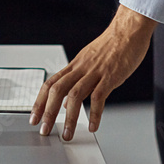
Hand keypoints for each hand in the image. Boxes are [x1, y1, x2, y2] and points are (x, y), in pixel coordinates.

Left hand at [29, 5, 156, 140]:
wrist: (129, 29)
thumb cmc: (113, 44)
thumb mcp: (90, 61)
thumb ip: (78, 80)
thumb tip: (67, 101)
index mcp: (75, 65)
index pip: (50, 84)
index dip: (40, 102)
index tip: (34, 118)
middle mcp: (81, 68)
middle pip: (57, 90)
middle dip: (48, 112)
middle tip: (44, 130)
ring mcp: (95, 71)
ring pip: (75, 95)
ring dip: (69, 118)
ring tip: (68, 134)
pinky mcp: (110, 75)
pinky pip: (99, 96)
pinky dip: (95, 113)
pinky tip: (94, 126)